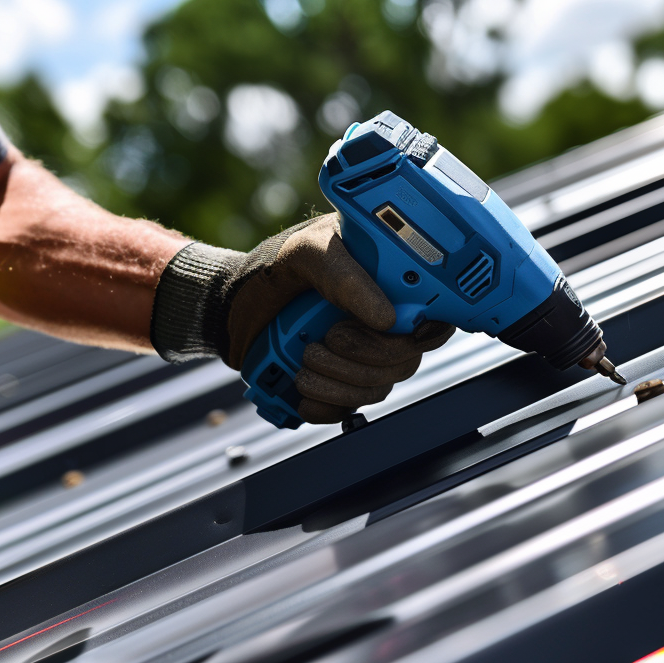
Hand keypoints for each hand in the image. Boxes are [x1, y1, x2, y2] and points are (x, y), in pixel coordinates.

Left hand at [150, 214, 454, 422]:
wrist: (229, 305)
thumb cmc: (272, 270)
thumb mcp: (304, 253)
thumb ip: (343, 275)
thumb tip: (387, 317)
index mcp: (388, 286)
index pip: (434, 317)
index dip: (423, 332)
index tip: (391, 330)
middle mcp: (383, 324)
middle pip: (404, 360)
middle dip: (364, 357)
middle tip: (325, 340)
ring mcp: (361, 358)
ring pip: (376, 388)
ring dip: (339, 382)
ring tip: (303, 363)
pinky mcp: (336, 384)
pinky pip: (347, 409)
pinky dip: (325, 405)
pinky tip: (302, 391)